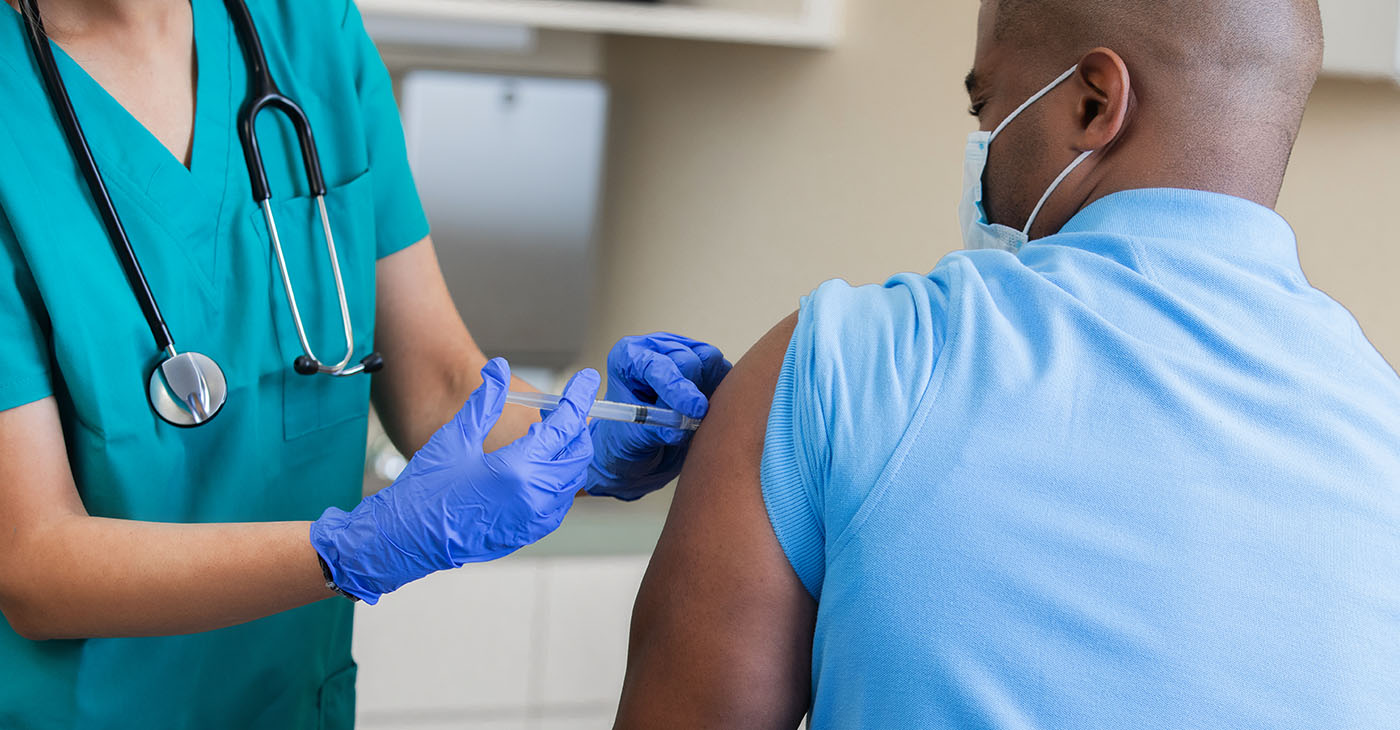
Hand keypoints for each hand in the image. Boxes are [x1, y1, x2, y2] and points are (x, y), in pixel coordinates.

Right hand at [310, 358, 598, 603]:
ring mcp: (536, 518)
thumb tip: (498, 367)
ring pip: (572, 478)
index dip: (579, 397)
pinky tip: (536, 465)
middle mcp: (536, 495)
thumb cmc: (428, 487)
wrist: (410, 538)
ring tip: (544, 434)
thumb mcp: (456, 437)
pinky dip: (558, 478)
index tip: (587, 379)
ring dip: (567, 452)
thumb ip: (485, 400)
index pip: (566, 425)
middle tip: (557, 409)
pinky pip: (560, 500)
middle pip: (578, 452)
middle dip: (575, 427)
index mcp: (519, 468)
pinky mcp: (530, 532)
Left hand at [587, 333, 731, 500]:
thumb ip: (655, 429)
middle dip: (691, 392)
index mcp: (628, 356)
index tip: (694, 411)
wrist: (643, 446)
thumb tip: (680, 428)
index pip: (655, 364)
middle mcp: (656, 347)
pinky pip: (723, 368)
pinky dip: (721, 390)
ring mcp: (682, 349)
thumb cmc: (629, 436)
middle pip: (687, 359)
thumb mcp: (634, 438)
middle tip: (691, 421)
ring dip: (707, 389)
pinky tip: (707, 407)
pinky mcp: (705, 361)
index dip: (676, 388)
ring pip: (709, 359)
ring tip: (692, 414)